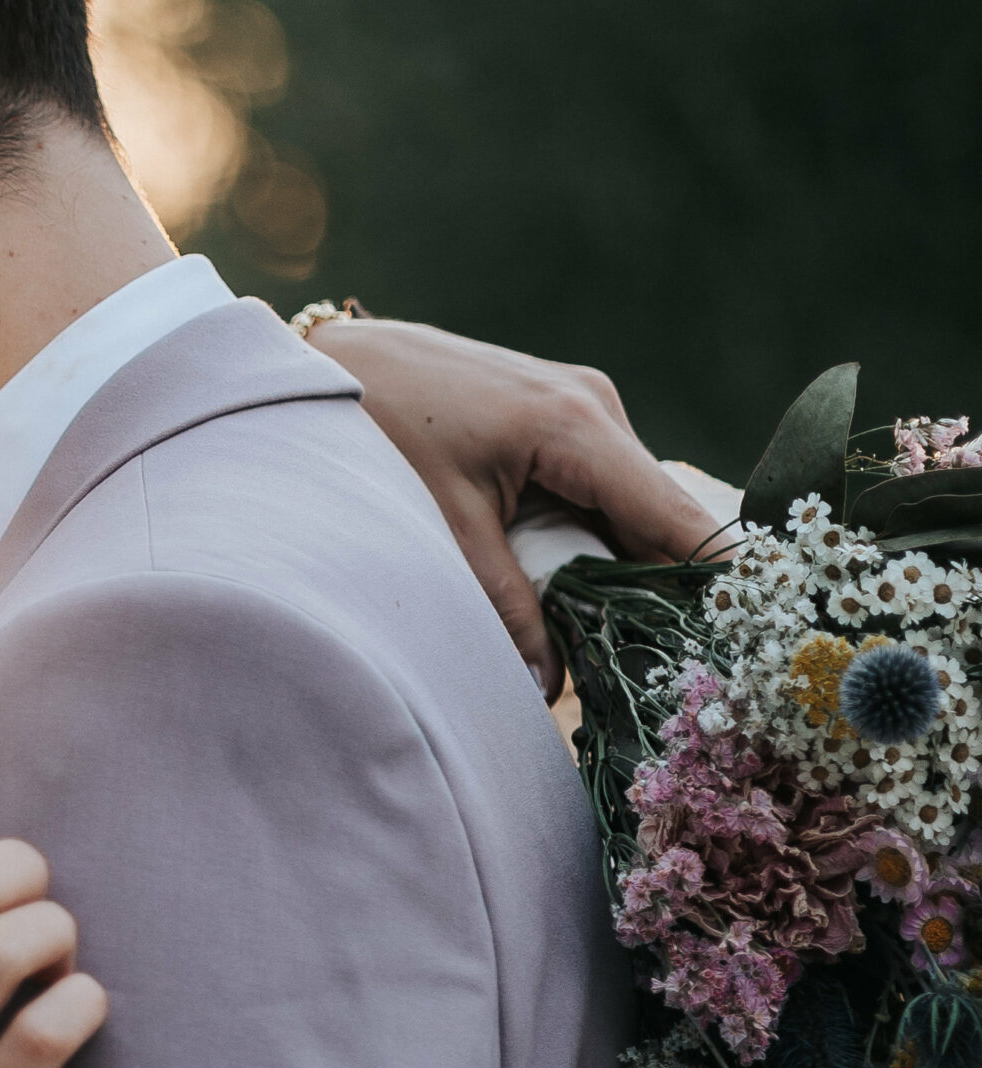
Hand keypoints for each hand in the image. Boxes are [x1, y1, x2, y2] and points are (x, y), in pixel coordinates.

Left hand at [309, 317, 724, 699]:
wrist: (334, 362)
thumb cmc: (383, 431)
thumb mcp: (444, 528)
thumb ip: (503, 607)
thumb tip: (546, 685)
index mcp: (577, 427)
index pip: (674, 515)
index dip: (718, 577)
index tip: (754, 632)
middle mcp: (596, 407)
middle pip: (658, 514)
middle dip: (669, 586)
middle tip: (683, 662)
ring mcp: (581, 405)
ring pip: (628, 503)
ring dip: (629, 564)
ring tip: (634, 639)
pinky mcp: (558, 414)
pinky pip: (598, 486)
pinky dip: (596, 535)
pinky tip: (587, 588)